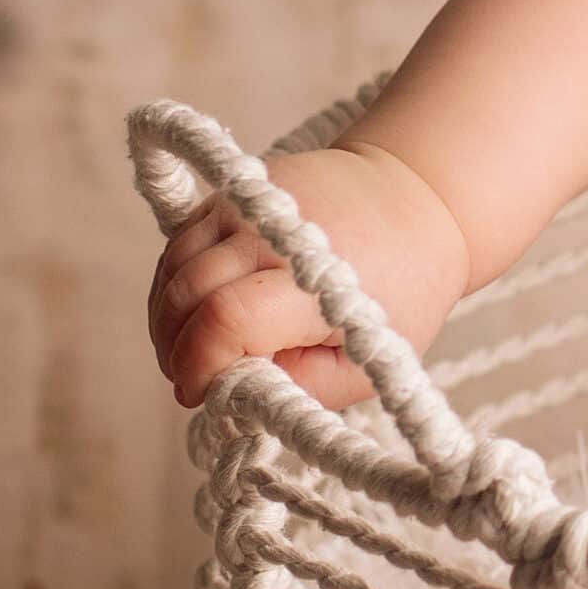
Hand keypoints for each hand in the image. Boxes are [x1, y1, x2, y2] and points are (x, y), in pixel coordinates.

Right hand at [148, 141, 471, 413]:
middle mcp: (275, 230)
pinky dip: (175, 285)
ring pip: (172, 269)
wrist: (419, 201)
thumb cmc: (401, 292)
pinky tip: (201, 312)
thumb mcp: (370, 362)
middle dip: (176, 349)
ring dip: (168, 319)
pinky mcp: (235, 191)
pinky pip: (180, 244)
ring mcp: (250, 202)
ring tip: (201, 349)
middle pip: (185, 295)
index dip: (198, 366)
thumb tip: (225, 396)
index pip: (226, 319)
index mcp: (317, 277)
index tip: (201, 393)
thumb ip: (298, 390)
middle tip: (200, 378)